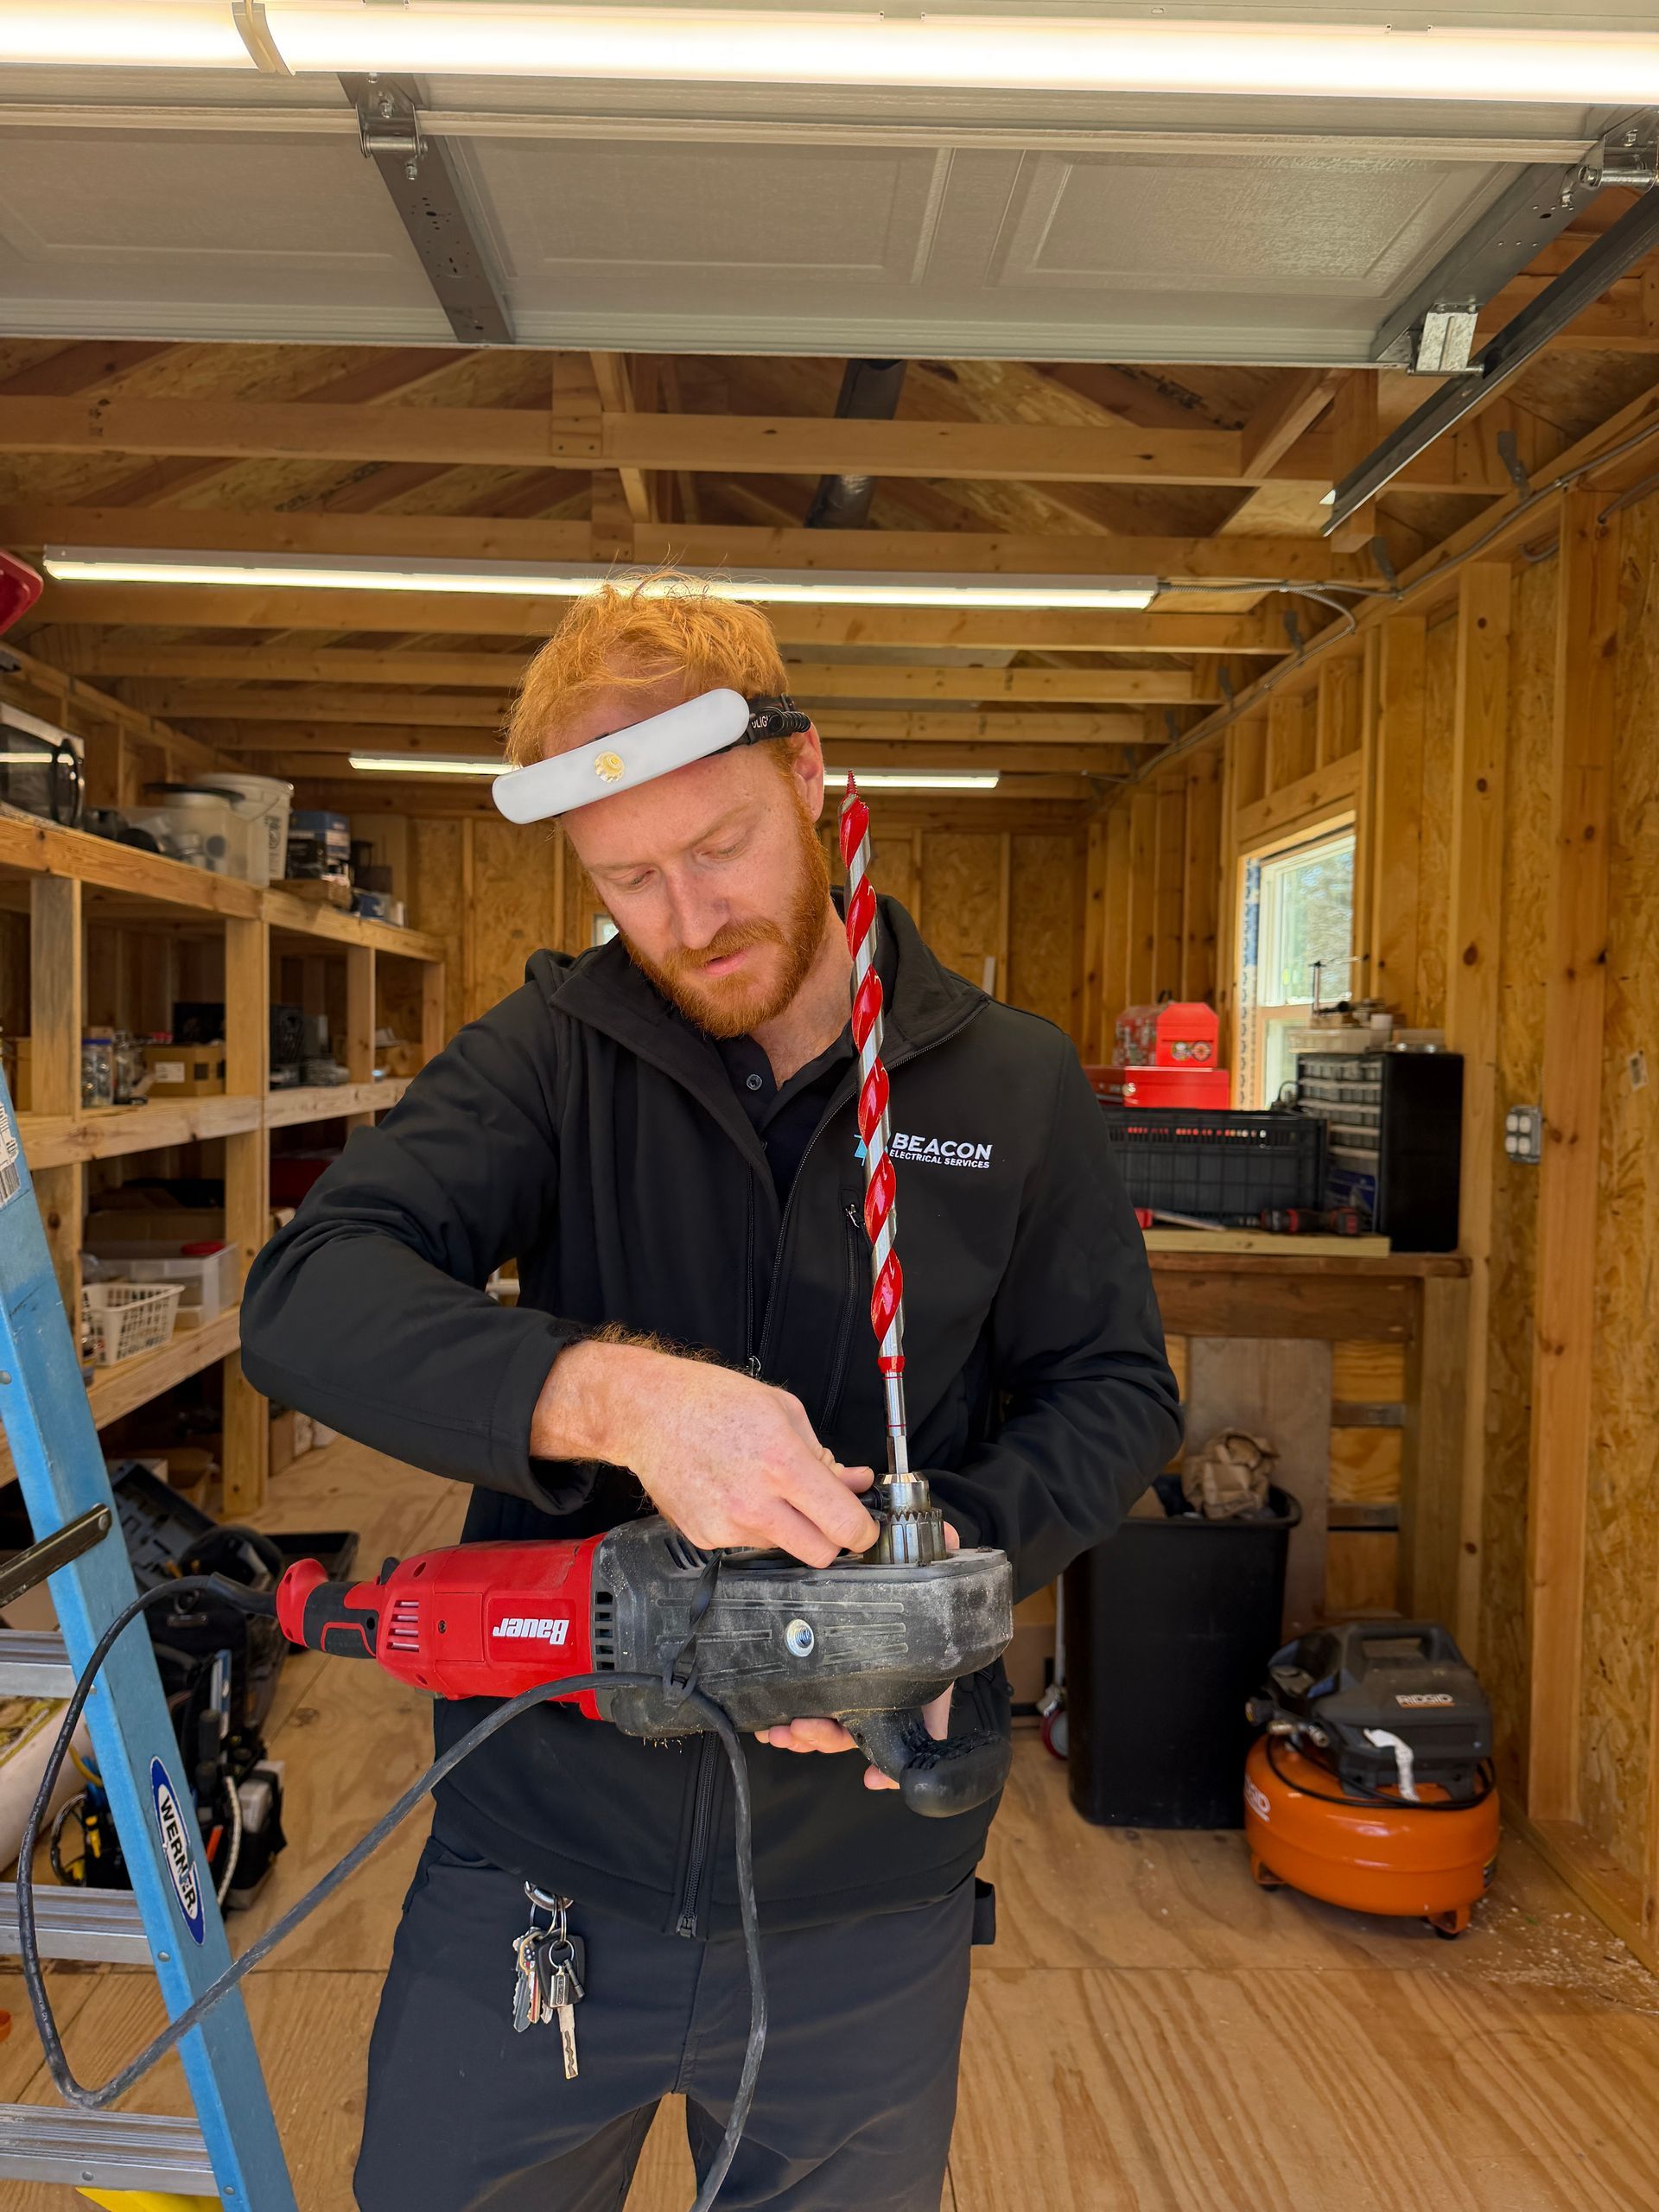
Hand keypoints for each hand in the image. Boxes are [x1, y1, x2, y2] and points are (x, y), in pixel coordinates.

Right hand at [531, 1340, 876, 1567]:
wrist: (647, 1413)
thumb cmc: (712, 1400)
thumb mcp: (784, 1410)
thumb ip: (824, 1454)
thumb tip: (853, 1482)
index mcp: (781, 1463)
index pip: (842, 1523)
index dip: (863, 1531)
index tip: (864, 1527)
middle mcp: (754, 1502)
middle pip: (820, 1553)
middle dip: (831, 1538)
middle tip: (825, 1515)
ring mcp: (726, 1525)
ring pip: (783, 1546)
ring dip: (787, 1526)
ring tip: (763, 1486)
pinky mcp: (704, 1537)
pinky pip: (746, 1541)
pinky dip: (752, 1523)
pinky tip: (735, 1491)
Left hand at [756, 1522, 960, 1788]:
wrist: (879, 1552)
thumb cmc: (907, 1565)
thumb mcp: (924, 1556)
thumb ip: (940, 1552)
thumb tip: (949, 1539)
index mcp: (914, 1670)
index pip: (912, 1724)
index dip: (893, 1759)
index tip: (872, 1779)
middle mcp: (885, 1682)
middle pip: (861, 1730)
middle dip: (829, 1739)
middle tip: (803, 1728)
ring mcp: (850, 1679)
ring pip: (830, 1725)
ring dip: (806, 1735)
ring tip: (782, 1729)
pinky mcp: (817, 1670)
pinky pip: (804, 1706)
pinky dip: (786, 1721)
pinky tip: (769, 1724)